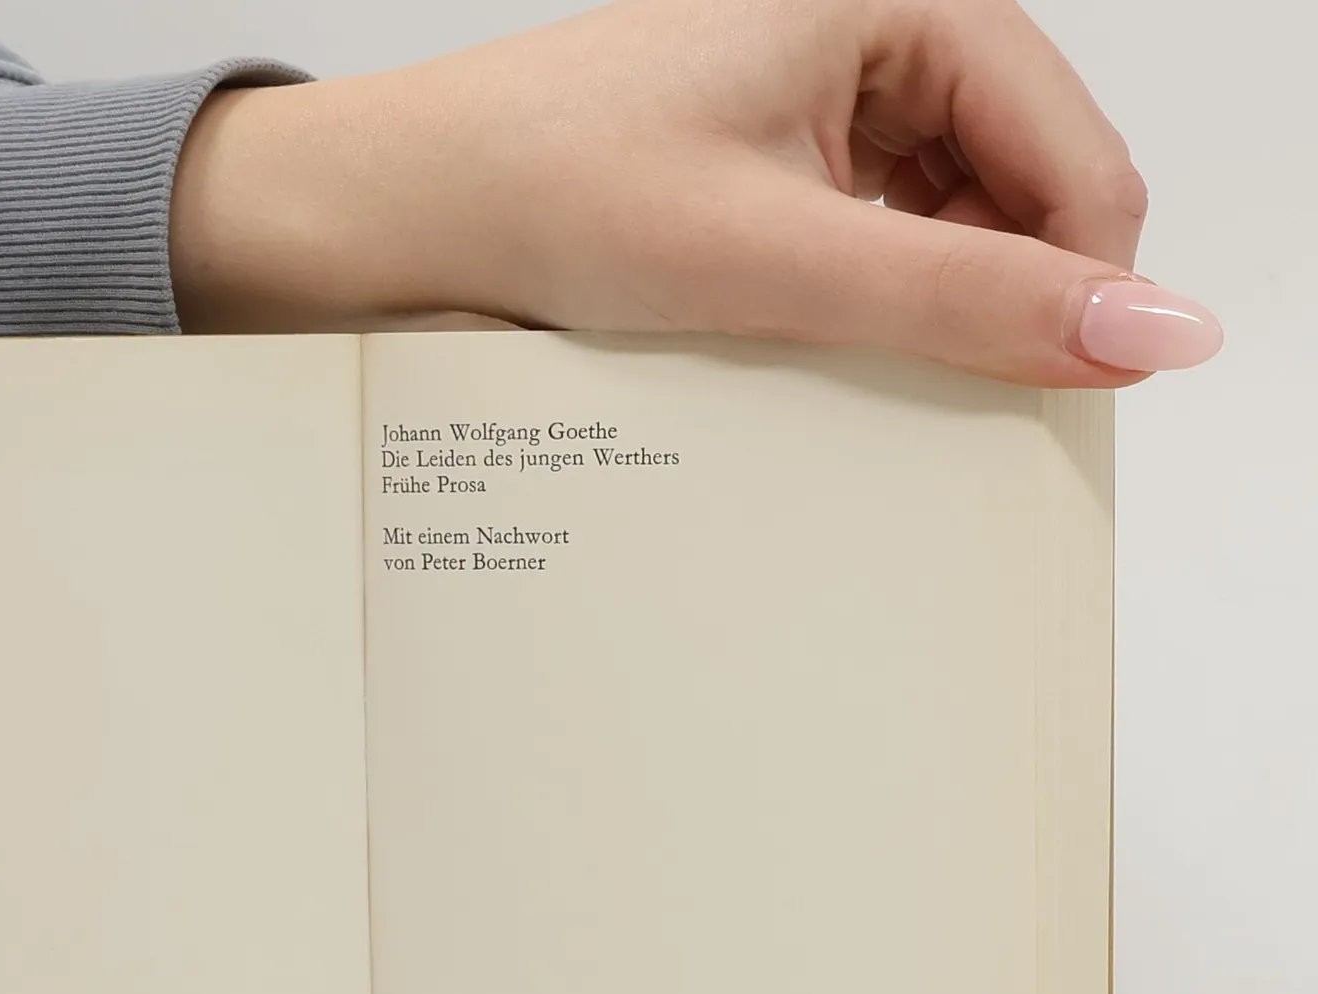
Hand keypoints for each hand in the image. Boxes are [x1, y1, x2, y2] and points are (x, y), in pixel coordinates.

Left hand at [172, 0, 1221, 382]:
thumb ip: (966, 298)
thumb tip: (1145, 329)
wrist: (403, 210)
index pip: (1075, 154)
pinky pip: (874, 237)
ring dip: (935, 307)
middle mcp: (869, 32)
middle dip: (1006, 297)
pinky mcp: (772, 161)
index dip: (1086, 284)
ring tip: (864, 370)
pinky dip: (871, 304)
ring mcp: (818, 99)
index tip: (1069, 397)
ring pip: (951, 219)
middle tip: (954, 402)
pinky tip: (827, 352)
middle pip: (1022, 186)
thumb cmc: (546, 187)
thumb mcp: (779, 257)